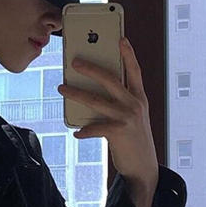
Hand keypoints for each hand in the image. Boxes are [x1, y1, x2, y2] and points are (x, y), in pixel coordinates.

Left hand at [57, 37, 158, 187]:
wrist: (144, 168)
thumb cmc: (133, 138)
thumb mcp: (131, 117)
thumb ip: (117, 102)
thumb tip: (88, 93)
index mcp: (139, 98)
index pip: (134, 71)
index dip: (128, 54)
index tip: (121, 38)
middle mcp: (135, 104)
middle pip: (110, 79)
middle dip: (91, 68)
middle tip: (75, 61)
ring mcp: (128, 117)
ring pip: (96, 100)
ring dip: (76, 94)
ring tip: (61, 89)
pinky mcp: (119, 132)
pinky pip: (94, 127)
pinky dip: (84, 130)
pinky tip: (76, 133)